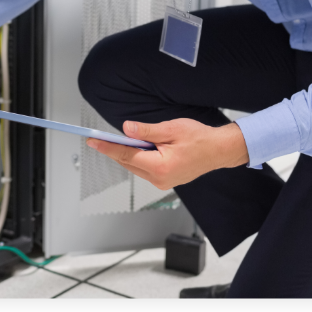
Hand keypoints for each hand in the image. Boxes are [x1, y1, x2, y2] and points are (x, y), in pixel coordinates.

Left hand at [87, 119, 248, 189]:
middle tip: (98, 138)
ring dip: (127, 153)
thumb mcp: (171, 129)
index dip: (107, 147)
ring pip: (136, 166)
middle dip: (114, 150)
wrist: (218, 150)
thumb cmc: (199, 139)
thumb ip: (146, 131)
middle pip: (129, 163)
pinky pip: (145, 168)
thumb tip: (127, 129)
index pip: (126, 156)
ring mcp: (163, 182)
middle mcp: (160, 179)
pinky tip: (136, 147)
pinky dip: (138, 157)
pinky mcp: (166, 180)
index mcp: (160, 167)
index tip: (93, 141)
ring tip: (117, 140)